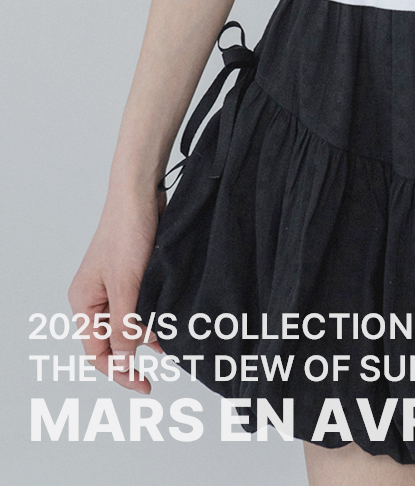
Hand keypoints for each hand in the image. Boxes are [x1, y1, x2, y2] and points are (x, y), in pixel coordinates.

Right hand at [67, 185, 166, 393]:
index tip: (142, 383)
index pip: (97, 352)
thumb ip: (124, 325)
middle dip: (133, 354)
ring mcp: (115, 287)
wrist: (142, 193)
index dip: (119, 371)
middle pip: (112, 341)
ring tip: (168, 343)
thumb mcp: (126, 285)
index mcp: (84, 302)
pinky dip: (153, 318)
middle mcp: (96, 297)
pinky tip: (167, 326)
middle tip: (157, 367)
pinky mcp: (134, 276)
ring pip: (129, 325)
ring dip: (146, 336)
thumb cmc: (126, 232)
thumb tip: (125, 360)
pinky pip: (141, 307)